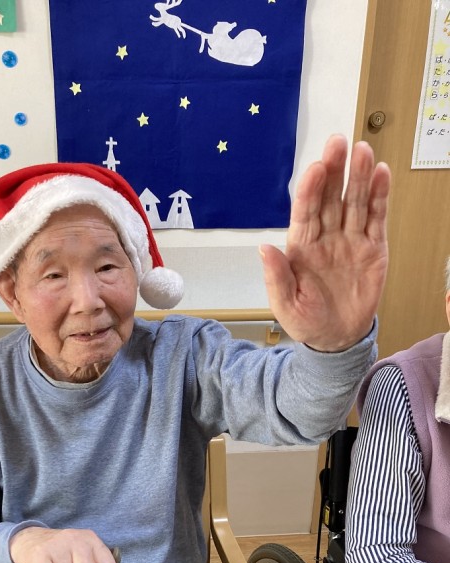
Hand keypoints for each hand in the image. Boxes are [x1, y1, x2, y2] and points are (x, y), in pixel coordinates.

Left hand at [260, 134, 390, 351]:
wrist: (337, 339)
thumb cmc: (307, 321)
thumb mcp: (285, 305)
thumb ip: (277, 277)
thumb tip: (264, 248)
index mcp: (301, 247)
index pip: (305, 212)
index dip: (310, 190)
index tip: (315, 168)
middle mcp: (325, 237)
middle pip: (330, 198)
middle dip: (335, 170)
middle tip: (338, 142)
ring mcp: (350, 239)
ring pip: (354, 202)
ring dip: (359, 177)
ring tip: (363, 152)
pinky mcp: (373, 247)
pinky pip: (375, 218)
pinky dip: (379, 196)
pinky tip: (380, 174)